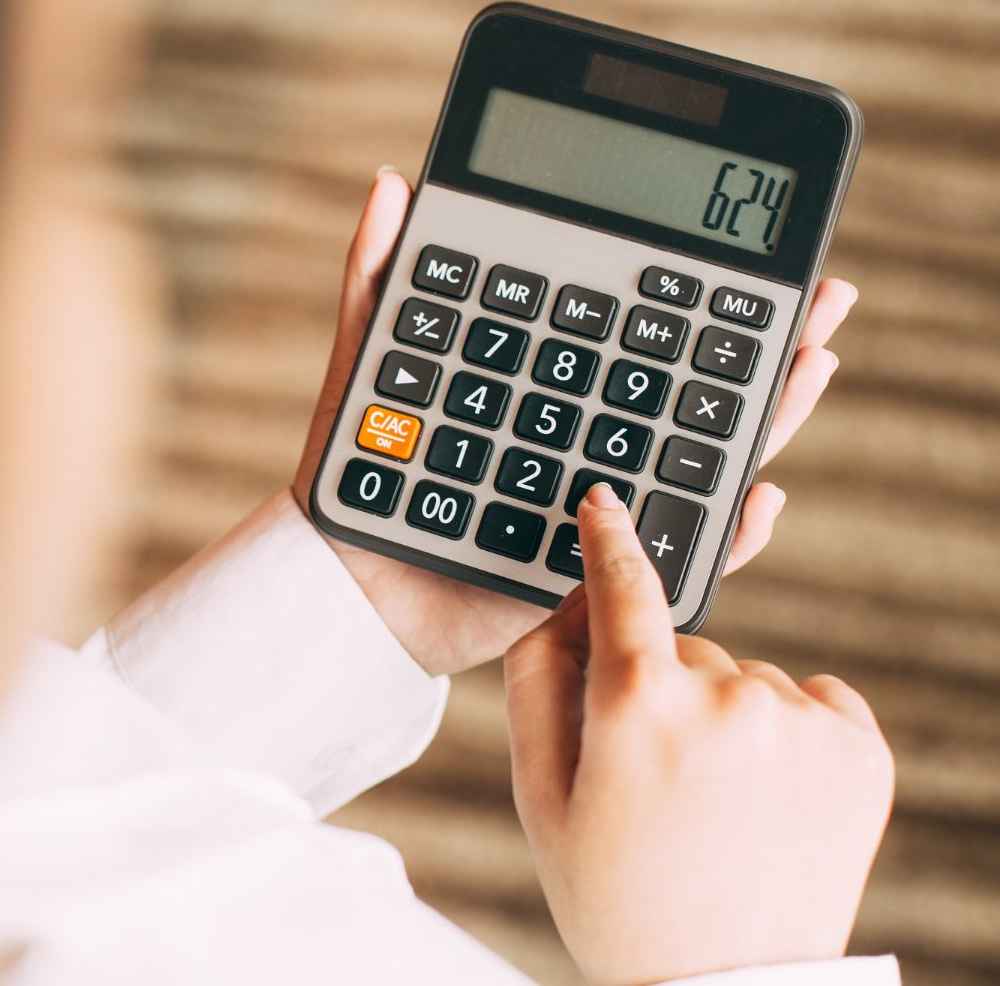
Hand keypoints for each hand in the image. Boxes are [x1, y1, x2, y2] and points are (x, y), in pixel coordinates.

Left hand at [292, 168, 858, 674]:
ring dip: (763, 422)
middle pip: (692, 393)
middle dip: (764, 350)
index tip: (766, 261)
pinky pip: (671, 560)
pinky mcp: (594, 570)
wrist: (345, 576)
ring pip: (698, 465)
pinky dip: (721, 539)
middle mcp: (587, 443)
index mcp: (550, 390)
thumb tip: (393, 181)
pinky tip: (756, 499)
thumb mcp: (368, 363)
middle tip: (820, 305)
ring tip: (808, 371)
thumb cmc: (359, 470)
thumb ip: (380, 279)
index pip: (641, 335)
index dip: (706, 299)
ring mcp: (598, 507)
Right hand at [504, 483, 893, 984]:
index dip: (608, 535)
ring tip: (714, 804)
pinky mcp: (860, 750)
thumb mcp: (541, 796)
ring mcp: (803, 722)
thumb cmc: (616, 894)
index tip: (604, 500)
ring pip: (745, 678)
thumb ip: (535, 681)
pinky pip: (810, 700)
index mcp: (637, 706)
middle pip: (682, 649)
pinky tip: (766, 796)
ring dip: (726, 717)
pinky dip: (787, 732)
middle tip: (653, 775)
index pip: (621, 584)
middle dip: (661, 689)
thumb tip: (562, 601)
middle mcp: (728, 697)